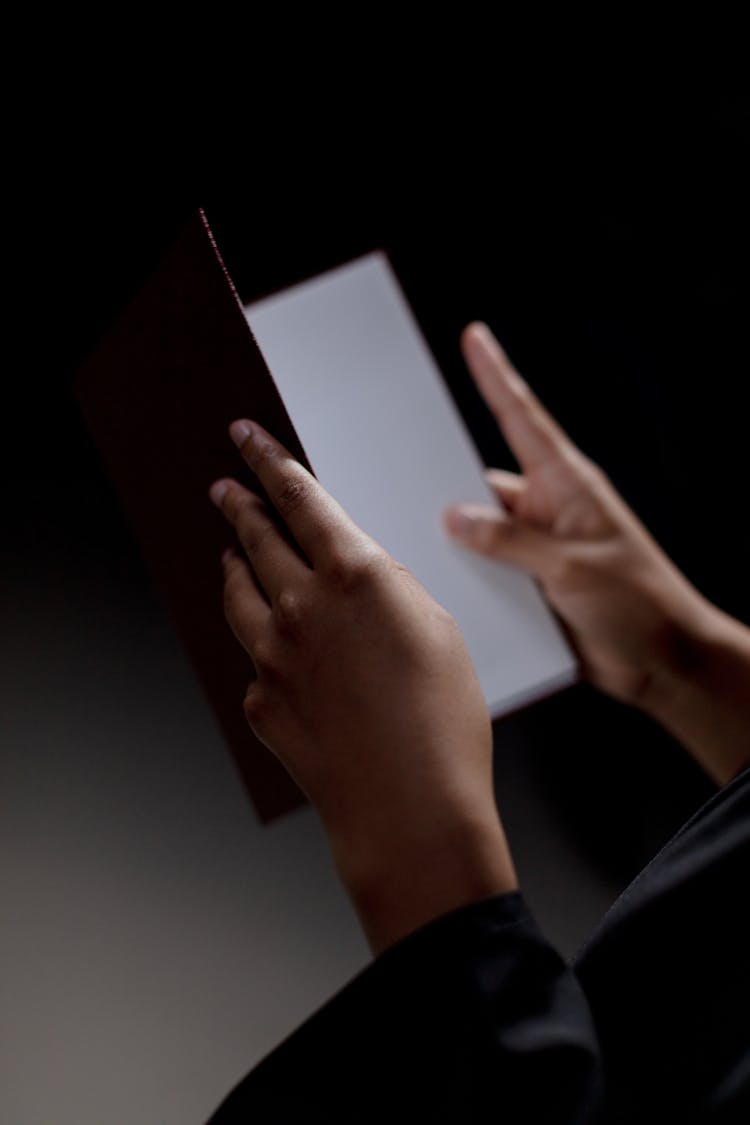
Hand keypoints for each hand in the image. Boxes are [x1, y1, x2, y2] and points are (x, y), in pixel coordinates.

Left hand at [210, 419, 516, 952]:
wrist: (408, 807)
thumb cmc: (442, 721)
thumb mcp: (437, 628)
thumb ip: (387, 591)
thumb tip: (356, 580)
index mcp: (354, 573)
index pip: (298, 497)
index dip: (268, 461)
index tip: (245, 438)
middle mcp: (302, 605)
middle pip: (256, 537)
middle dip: (238, 504)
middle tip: (224, 486)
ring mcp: (273, 654)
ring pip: (238, 593)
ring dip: (233, 565)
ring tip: (228, 553)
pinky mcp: (261, 700)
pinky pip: (252, 658)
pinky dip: (258, 644)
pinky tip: (270, 648)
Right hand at [443, 323, 749, 785]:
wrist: (665, 663)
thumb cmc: (639, 603)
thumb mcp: (571, 568)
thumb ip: (510, 541)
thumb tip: (454, 516)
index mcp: (566, 485)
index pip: (522, 419)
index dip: (496, 376)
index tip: (474, 338)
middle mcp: (548, 510)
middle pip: (482, 482)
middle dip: (445, 480)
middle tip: (397, 470)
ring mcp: (537, 549)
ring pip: (477, 534)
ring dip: (453, 543)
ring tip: (411, 542)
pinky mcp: (530, 586)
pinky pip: (485, 572)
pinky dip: (464, 578)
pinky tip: (438, 587)